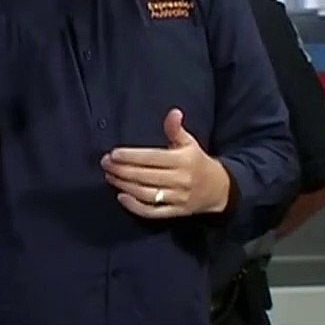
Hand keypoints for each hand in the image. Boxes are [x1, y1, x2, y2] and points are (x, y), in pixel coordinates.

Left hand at [101, 108, 232, 218]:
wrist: (219, 189)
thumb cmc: (196, 161)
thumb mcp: (189, 143)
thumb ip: (176, 129)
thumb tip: (173, 112)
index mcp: (183, 161)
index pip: (152, 158)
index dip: (131, 156)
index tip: (113, 153)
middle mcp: (181, 180)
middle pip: (146, 176)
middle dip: (122, 170)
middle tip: (105, 164)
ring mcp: (178, 198)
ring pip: (147, 194)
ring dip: (124, 186)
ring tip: (110, 176)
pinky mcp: (176, 212)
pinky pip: (154, 212)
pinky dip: (136, 207)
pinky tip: (121, 197)